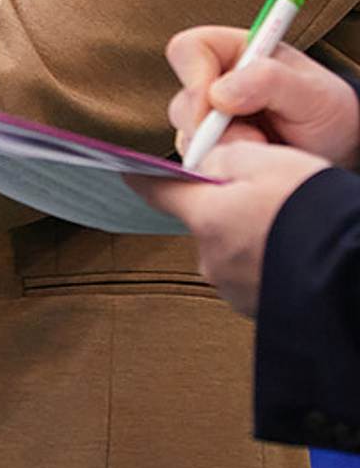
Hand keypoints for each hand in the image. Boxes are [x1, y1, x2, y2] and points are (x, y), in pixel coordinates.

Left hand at [134, 140, 333, 318]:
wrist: (353, 277)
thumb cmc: (315, 214)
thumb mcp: (271, 164)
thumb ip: (225, 158)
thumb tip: (202, 164)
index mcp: (206, 217)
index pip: (156, 191)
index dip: (145, 176)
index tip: (130, 169)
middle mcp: (210, 258)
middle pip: (203, 221)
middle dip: (224, 208)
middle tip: (265, 197)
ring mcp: (233, 288)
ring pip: (229, 249)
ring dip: (249, 237)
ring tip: (288, 230)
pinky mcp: (257, 309)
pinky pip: (253, 275)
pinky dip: (267, 262)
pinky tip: (295, 254)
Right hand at [165, 26, 359, 167]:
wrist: (339, 148)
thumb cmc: (328, 112)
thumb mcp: (312, 92)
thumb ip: (269, 81)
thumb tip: (218, 93)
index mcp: (235, 52)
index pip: (189, 49)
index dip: (193, 75)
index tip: (214, 107)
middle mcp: (215, 82)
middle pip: (183, 100)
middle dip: (211, 128)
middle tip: (252, 140)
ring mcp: (210, 118)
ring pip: (186, 134)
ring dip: (221, 150)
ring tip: (263, 150)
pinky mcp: (211, 148)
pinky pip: (197, 159)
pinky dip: (220, 166)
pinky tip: (250, 163)